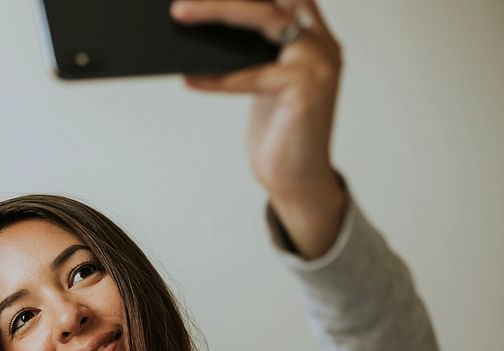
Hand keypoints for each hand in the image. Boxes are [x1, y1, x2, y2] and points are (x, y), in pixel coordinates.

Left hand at [172, 0, 346, 256]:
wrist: (298, 180)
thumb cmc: (279, 132)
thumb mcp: (266, 83)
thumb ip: (253, 54)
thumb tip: (203, 30)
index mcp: (315, 37)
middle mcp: (323, 45)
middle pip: (271, 0)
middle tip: (183, 0)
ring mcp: (318, 65)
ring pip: (263, 22)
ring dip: (217, 14)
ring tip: (181, 17)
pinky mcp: (306, 91)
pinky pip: (251, 75)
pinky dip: (217, 76)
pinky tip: (190, 78)